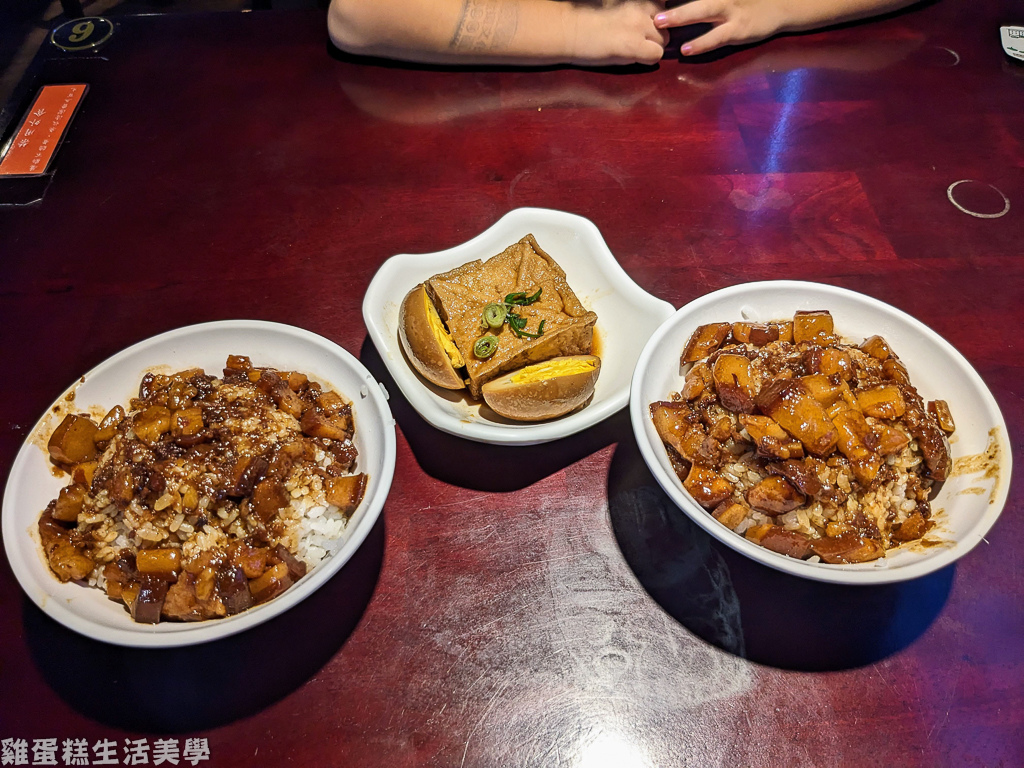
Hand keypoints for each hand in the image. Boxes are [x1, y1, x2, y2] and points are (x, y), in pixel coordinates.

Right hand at [572, 1, 669, 65]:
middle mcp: (643, 5)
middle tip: (635, 40)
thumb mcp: (618, 5)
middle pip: (667, 25)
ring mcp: (640, 25)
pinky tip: (631, 57)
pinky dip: (647, 59)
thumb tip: (657, 20)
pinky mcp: (634, 45)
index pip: (663, 7)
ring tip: (631, 48)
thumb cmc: (586, 17)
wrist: (567, 28)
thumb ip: (636, 9)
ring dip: (652, 47)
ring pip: (664, 41)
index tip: (645, 25)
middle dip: (655, 34)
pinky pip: (656, 55)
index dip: (656, 20)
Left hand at [654, 0, 791, 55]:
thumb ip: (702, 2)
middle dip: (672, 1)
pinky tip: (686, 49)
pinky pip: (716, 37)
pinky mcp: (739, 29)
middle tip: (651, 7)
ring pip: (703, 11)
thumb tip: (676, 5)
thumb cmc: (747, 1)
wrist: (781, 6)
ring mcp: (732, 10)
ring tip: (659, 22)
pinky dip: (701, 43)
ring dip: (680, 15)